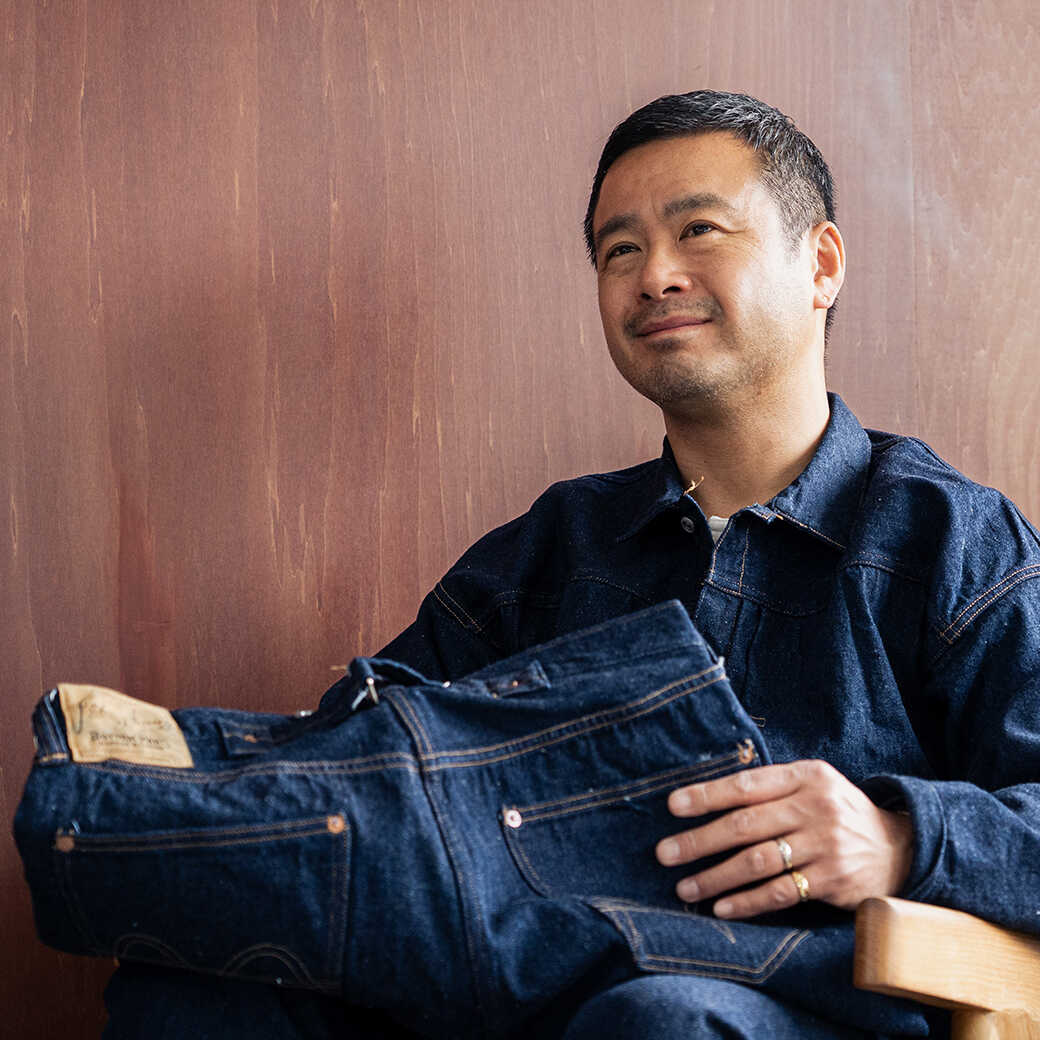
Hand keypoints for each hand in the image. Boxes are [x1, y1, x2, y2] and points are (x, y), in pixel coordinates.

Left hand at [655, 759, 912, 918]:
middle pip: (745, 826)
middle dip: (699, 841)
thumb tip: (706, 798)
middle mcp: (814, 807)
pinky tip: (722, 907)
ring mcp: (825, 845)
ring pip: (757, 862)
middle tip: (665, 854)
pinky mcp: (833, 880)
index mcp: (805, 776)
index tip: (673, 806)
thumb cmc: (836, 813)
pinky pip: (780, 893)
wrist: (898, 848)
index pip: (746, 785)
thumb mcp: (811, 785)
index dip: (706, 795)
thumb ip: (770, 788)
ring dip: (715, 877)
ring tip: (684, 888)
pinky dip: (747, 902)